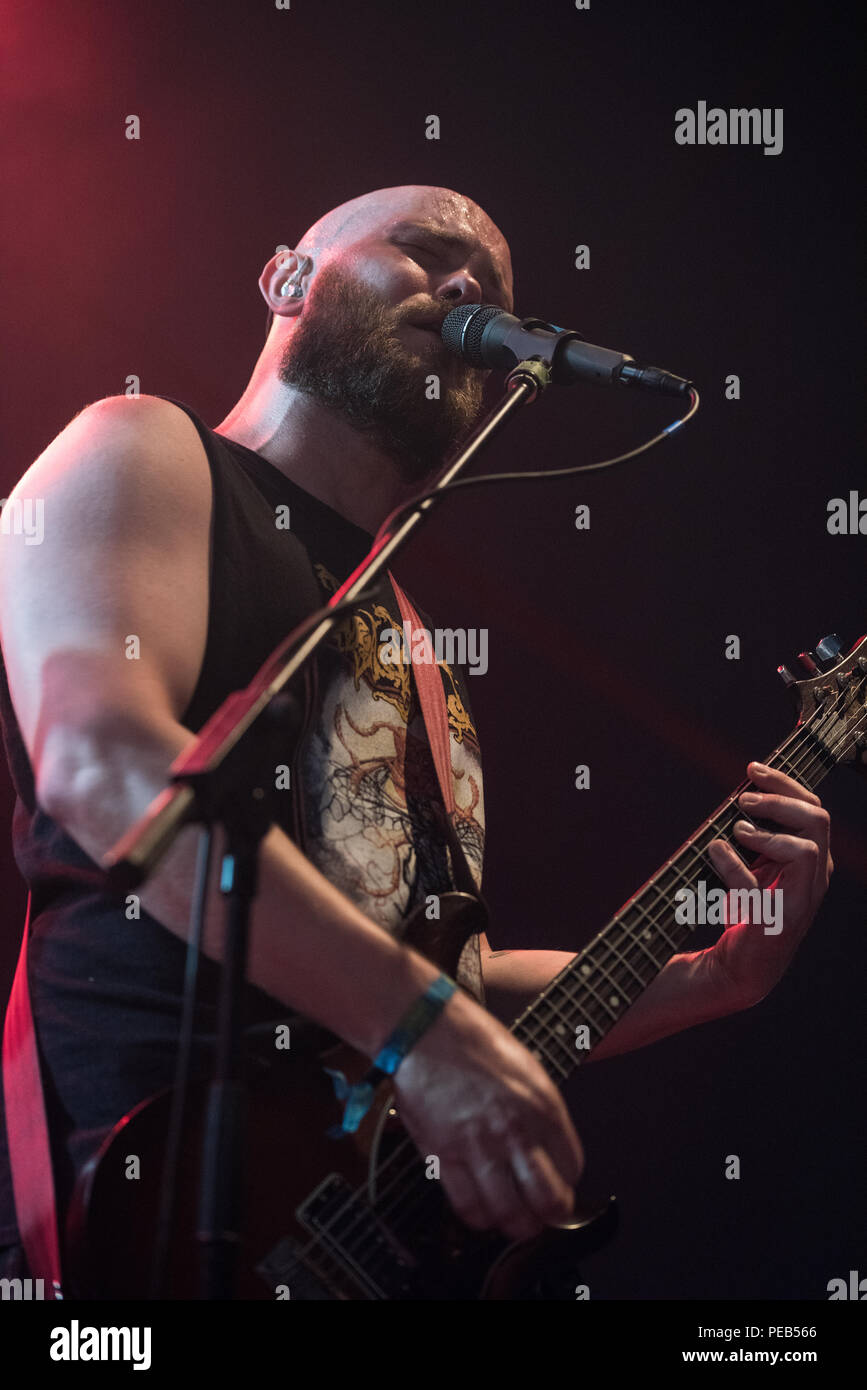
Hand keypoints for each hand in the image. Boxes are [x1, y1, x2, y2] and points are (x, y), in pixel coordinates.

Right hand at [392, 988, 582, 1241]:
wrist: (426, 1028)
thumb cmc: (473, 1041)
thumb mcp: (527, 1068)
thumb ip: (541, 1111)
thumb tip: (549, 1148)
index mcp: (543, 1105)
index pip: (572, 1166)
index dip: (568, 1181)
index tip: (560, 1183)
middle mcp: (515, 1131)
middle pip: (548, 1201)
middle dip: (551, 1216)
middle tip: (544, 1215)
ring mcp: (479, 1146)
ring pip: (509, 1213)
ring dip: (516, 1226)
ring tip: (515, 1221)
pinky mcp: (443, 1155)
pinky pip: (468, 1206)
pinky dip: (479, 1218)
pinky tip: (482, 1212)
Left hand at [706, 761, 832, 1009]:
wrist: (739, 967)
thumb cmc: (748, 912)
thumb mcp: (758, 866)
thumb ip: (758, 834)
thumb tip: (743, 793)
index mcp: (814, 860)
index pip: (813, 808)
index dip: (784, 784)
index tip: (752, 769)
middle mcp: (815, 878)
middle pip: (818, 821)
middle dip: (780, 801)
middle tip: (743, 799)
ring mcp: (800, 901)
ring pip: (808, 850)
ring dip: (769, 833)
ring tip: (737, 829)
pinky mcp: (775, 923)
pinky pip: (759, 887)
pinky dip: (734, 865)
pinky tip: (715, 853)